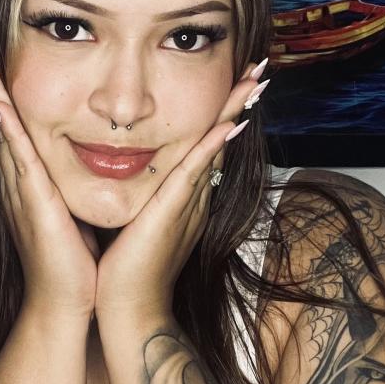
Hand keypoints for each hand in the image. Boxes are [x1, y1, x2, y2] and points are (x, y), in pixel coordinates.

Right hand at [0, 30, 98, 319]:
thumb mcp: (76, 210)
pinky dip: (4, 124)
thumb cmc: (76, 262)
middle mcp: (18, 178)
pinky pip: (16, 154)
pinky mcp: (32, 200)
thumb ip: (76, 184)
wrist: (68, 303)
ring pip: (0, 126)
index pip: (12, 121)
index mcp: (30, 178)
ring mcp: (20, 187)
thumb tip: (97, 162)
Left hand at [94, 63, 264, 321]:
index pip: (205, 146)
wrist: (129, 314)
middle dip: (238, 103)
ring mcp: (187, 205)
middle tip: (259, 69)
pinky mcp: (173, 215)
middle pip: (218, 139)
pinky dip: (211, 146)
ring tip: (255, 80)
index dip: (220, 113)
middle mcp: (192, 198)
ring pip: (214, 148)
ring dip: (234, 112)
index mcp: (182, 198)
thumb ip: (143, 201)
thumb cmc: (126, 275)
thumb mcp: (136, 226)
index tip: (234, 84)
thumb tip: (134, 179)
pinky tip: (227, 123)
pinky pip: (196, 173)